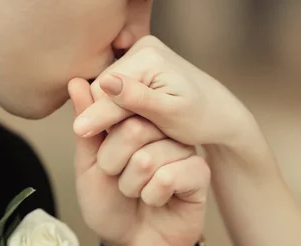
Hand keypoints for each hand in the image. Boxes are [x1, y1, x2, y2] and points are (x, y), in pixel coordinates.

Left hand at [68, 78, 209, 245]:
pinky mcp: (198, 174)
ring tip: (136, 193)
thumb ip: (87, 126)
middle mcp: (161, 132)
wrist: (131, 245)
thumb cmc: (109, 205)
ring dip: (132, 186)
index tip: (101, 163)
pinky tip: (157, 201)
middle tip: (118, 181)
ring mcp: (182, 151)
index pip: (117, 108)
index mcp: (135, 123)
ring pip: (149, 157)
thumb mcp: (88, 165)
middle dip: (114, 165)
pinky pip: (171, 176)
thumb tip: (76, 81)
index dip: (102, 139)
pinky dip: (154, 196)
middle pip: (133, 128)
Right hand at [71, 36, 259, 152]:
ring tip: (112, 138)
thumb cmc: (201, 119)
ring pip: (108, 90)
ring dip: (108, 113)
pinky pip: (118, 91)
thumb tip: (104, 82)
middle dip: (102, 114)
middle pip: (103, 86)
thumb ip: (137, 99)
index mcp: (149, 57)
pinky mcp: (141, 67)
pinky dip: (117, 109)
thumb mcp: (171, 113)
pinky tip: (122, 127)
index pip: (106, 87)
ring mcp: (141, 56)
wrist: (221, 115)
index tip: (80, 134)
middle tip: (101, 142)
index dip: (95, 113)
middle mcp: (143, 49)